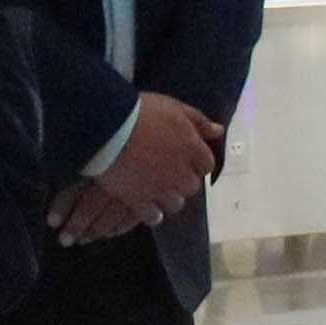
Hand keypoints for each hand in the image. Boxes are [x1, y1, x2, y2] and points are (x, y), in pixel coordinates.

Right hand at [59, 96, 225, 241]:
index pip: (207, 164)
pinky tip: (145, 206)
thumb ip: (199, 121)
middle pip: (192, 186)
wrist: (107, 128)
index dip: (197, 162)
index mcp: (191, 149)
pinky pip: (153, 216)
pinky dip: (152, 213)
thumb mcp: (173, 108)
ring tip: (156, 190)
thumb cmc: (140, 113)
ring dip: (169, 198)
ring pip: (175, 203)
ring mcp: (160, 189)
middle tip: (168, 174)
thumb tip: (219, 131)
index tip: (186, 159)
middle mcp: (180, 172)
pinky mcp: (139, 200)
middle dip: (183, 181)